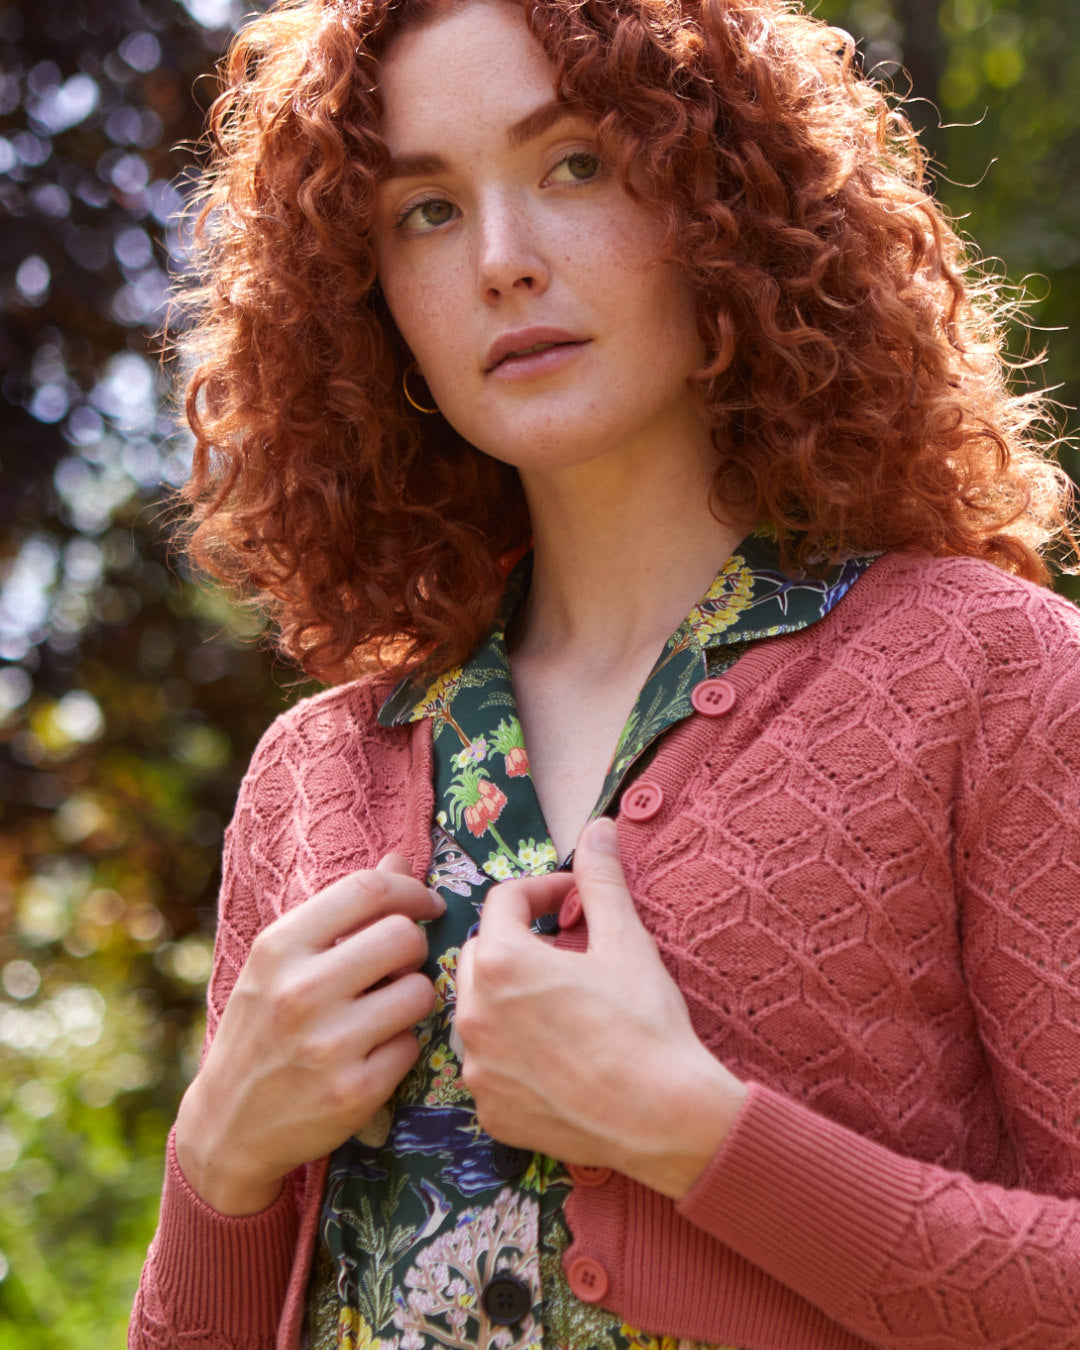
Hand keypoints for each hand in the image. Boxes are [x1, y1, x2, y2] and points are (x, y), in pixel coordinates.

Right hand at [174, 853, 443, 1213]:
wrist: (227, 1123)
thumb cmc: (262, 1027)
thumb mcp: (283, 960)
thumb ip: (342, 910)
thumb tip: (401, 859)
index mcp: (280, 947)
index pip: (368, 890)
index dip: (411, 890)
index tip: (426, 904)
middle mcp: (300, 991)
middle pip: (404, 936)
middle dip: (414, 948)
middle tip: (399, 966)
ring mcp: (327, 1044)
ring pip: (419, 991)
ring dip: (413, 998)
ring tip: (384, 1010)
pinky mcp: (353, 1092)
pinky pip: (412, 1046)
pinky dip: (402, 1046)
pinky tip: (373, 1053)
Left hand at [455, 818, 745, 1199]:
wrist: (664, 1118)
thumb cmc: (645, 1024)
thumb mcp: (625, 941)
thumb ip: (600, 880)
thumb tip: (598, 827)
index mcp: (502, 962)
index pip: (504, 901)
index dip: (542, 890)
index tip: (573, 898)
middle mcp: (474, 1013)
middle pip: (482, 952)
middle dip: (520, 941)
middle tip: (569, 950)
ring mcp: (477, 1067)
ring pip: (480, 1010)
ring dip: (510, 996)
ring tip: (562, 1003)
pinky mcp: (489, 1110)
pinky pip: (489, 1064)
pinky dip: (512, 1052)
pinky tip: (557, 1055)